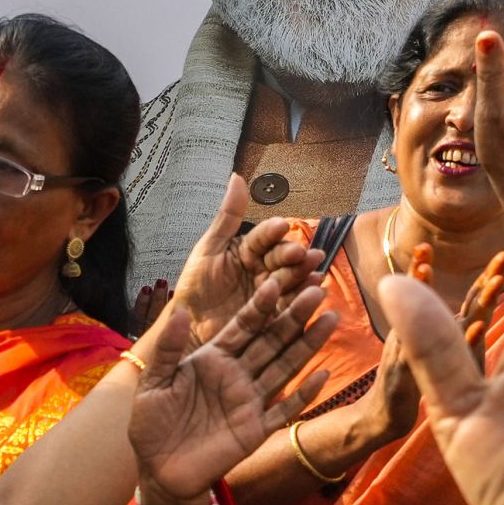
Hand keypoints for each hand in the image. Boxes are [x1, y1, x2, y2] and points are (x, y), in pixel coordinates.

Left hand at [130, 258, 331, 502]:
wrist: (158, 469)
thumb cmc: (151, 424)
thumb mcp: (153, 382)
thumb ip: (167, 348)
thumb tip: (179, 310)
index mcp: (213, 359)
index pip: (242, 327)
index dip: (259, 306)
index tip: (275, 282)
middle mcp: (237, 375)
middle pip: (271, 341)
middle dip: (293, 316)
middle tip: (317, 290)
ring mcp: (249, 402)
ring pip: (285, 367)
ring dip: (308, 345)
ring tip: (331, 319)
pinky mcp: (255, 430)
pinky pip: (285, 410)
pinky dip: (304, 394)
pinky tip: (322, 375)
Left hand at [159, 161, 325, 354]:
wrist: (188, 328)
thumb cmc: (195, 288)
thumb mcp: (208, 249)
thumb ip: (226, 217)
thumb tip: (237, 176)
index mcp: (247, 250)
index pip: (263, 237)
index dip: (271, 232)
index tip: (280, 226)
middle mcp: (262, 268)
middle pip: (281, 258)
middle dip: (293, 254)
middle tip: (301, 252)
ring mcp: (270, 292)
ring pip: (290, 280)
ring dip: (304, 274)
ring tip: (315, 270)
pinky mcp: (274, 315)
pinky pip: (290, 305)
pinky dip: (302, 299)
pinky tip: (315, 291)